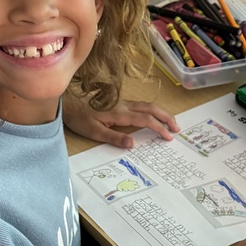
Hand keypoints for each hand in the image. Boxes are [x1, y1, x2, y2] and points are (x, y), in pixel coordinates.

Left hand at [62, 93, 178, 148]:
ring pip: (147, 104)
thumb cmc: (79, 117)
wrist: (67, 102)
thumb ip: (114, 138)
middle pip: (151, 108)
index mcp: (120, 113)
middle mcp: (123, 105)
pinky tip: (154, 115)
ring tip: (171, 122)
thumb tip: (133, 144)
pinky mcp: (118, 102)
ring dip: (161, 112)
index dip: (159, 128)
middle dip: (166, 117)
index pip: (145, 119)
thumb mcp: (94, 132)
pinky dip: (152, 110)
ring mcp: (122, 102)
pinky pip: (140, 104)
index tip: (169, 137)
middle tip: (177, 128)